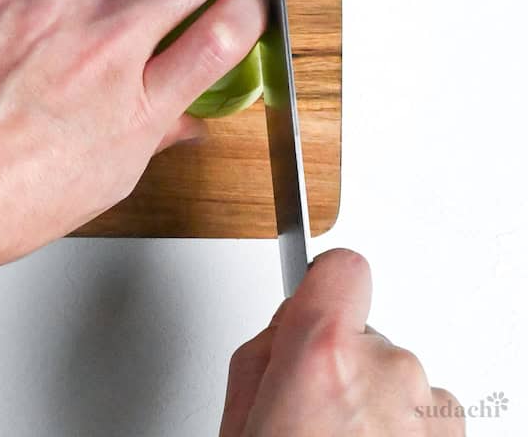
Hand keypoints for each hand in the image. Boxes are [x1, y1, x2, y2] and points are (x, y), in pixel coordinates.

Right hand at [220, 249, 461, 436]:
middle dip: (337, 362)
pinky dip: (398, 424)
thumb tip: (287, 326)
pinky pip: (420, 405)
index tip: (316, 290)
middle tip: (310, 411)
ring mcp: (424, 401)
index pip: (341, 268)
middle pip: (360, 332)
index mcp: (324, 355)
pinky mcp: (450, 427)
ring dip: (370, 397)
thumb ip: (263, 353)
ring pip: (390, 372)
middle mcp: (384, 370)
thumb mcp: (240, 415)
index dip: (323, 280)